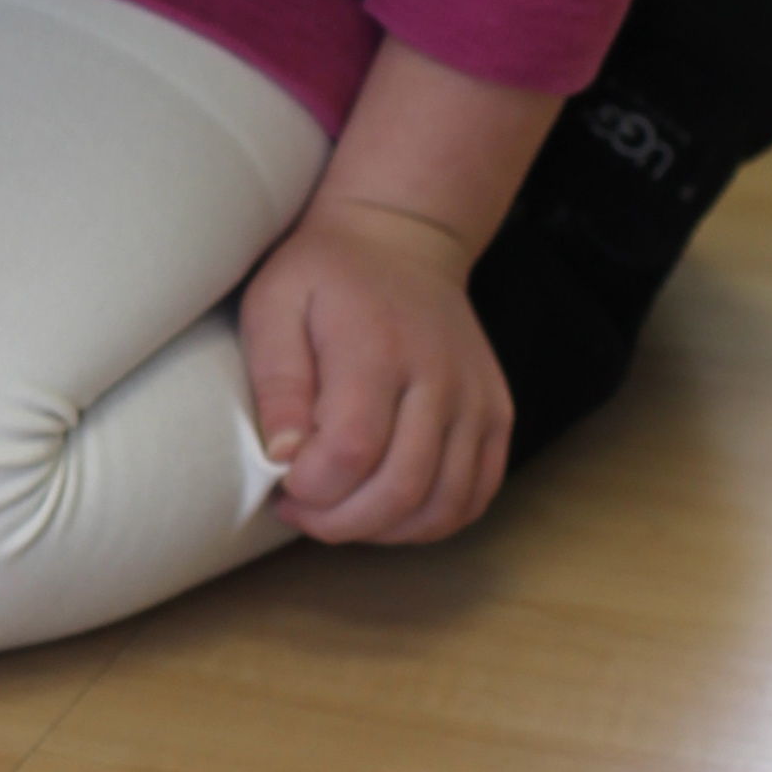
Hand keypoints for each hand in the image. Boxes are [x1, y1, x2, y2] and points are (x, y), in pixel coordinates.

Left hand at [240, 195, 514, 544]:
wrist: (403, 241)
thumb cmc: (326, 275)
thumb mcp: (275, 304)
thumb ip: (276, 379)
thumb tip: (283, 453)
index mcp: (378, 347)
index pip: (351, 450)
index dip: (312, 487)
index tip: (282, 483)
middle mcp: (440, 378)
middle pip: (400, 488)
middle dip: (339, 521)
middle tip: (300, 510)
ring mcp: (477, 400)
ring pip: (443, 504)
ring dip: (384, 530)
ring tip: (340, 513)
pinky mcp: (496, 415)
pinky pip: (476, 495)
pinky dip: (431, 521)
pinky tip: (388, 511)